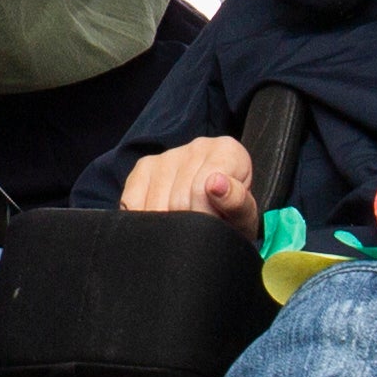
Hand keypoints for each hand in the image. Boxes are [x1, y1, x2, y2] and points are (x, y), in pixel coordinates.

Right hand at [117, 136, 262, 242]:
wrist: (221, 216)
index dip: (206, 219)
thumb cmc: (232, 215)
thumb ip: (237, 202)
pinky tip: (163, 219)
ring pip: (155, 203)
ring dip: (166, 225)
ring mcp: (167, 155)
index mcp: (227, 151)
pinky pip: (132, 201)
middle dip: (187, 224)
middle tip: (201, 231)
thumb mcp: (244, 217)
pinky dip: (144, 219)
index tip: (215, 227)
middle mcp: (197, 146)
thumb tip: (216, 183)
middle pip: (177, 198)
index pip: (201, 190)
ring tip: (185, 226)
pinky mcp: (144, 167)